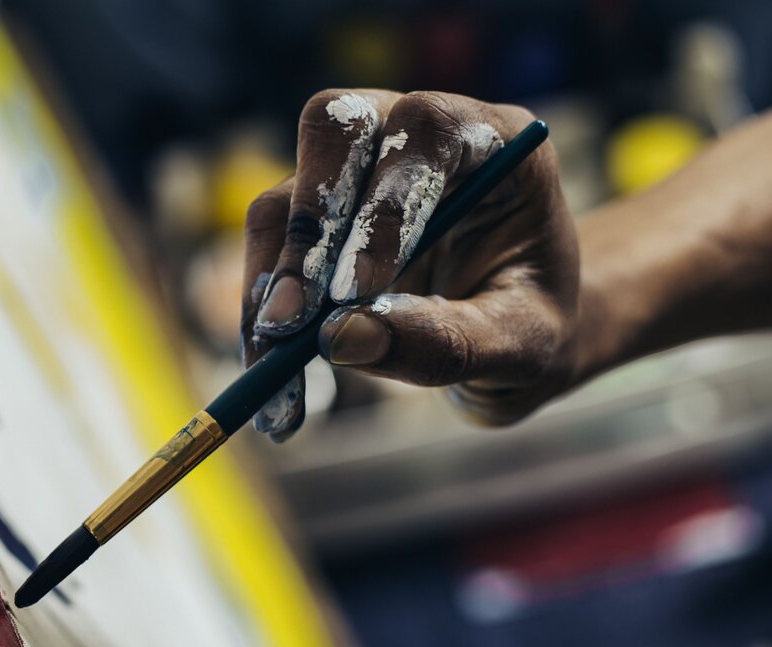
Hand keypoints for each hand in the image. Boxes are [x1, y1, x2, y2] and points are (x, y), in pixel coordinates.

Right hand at [241, 90, 578, 439]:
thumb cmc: (533, 327)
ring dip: (269, 284)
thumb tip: (341, 338)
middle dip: (307, 228)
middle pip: (334, 128)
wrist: (512, 336)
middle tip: (289, 321)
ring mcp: (353, 171)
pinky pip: (266, 251)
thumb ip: (446, 340)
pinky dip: (259, 313)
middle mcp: (413, 136)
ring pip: (283, 198)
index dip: (383, 200)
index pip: (425, 130)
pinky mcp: (311, 215)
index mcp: (492, 139)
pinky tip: (268, 371)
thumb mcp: (518, 346)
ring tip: (270, 367)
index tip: (354, 290)